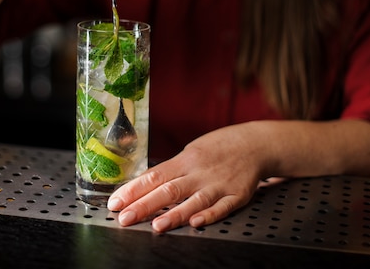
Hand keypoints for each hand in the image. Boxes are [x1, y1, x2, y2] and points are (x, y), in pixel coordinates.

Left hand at [107, 125, 263, 231]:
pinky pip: (222, 207)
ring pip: (193, 201)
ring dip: (174, 214)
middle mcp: (199, 172)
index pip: (153, 176)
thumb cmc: (218, 148)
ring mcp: (218, 185)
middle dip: (144, 205)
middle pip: (168, 190)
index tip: (115, 202)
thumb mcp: (191, 152)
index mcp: (185, 160)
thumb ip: (172, 170)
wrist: (255, 144)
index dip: (133, 190)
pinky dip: (209, 215)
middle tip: (125, 218)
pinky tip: (196, 222)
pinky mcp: (237, 195)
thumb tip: (143, 186)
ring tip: (157, 226)